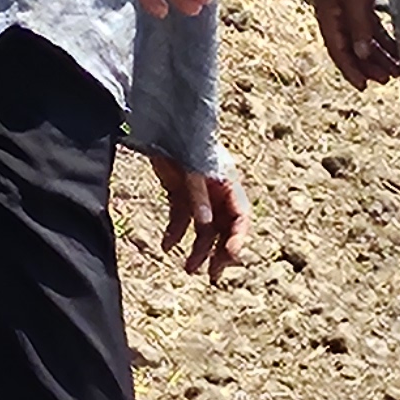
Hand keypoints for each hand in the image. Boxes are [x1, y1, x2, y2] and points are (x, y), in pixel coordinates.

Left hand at [150, 154, 244, 278]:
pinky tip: (166, 246)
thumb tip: (205, 226)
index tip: (229, 256)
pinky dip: (175, 232)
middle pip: (223, 227)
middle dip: (219, 252)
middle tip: (213, 276)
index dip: (237, 237)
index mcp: (228, 183)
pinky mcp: (179, 192)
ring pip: (203, 227)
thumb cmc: (182, 142)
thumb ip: (198, 197)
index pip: (240, 216)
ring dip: (197, 249)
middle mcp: (216, 191)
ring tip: (188, 269)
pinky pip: (181, 218)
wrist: (159, 123)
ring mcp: (198, 192)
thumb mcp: (192, 171)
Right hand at [312, 0, 399, 86]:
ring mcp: (347, 6)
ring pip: (362, 37)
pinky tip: (397, 47)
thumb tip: (361, 55)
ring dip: (378, 53)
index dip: (351, 69)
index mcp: (327, 14)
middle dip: (368, 65)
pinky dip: (382, 37)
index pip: (338, 49)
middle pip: (351, 47)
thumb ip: (359, 26)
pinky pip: (371, 25)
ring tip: (396, 68)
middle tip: (387, 80)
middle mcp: (334, 13)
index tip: (365, 87)